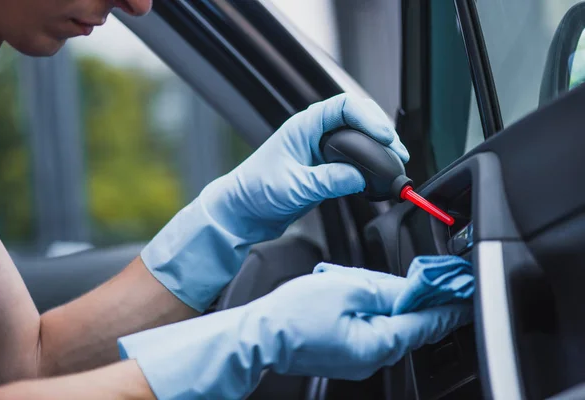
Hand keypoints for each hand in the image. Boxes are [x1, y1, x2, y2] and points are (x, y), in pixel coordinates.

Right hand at [118, 264, 471, 399]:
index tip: (467, 292)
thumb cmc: (296, 312)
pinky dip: (381, 312)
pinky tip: (371, 295)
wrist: (263, 333)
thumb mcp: (348, 287)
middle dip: (425, 301)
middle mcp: (375, 356)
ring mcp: (361, 357)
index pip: (428, 322)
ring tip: (398, 282)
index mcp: (380, 341)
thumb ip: (387, 288)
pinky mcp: (348, 352)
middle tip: (436, 278)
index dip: (450, 305)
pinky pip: (374, 330)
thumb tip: (412, 289)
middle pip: (412, 325)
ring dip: (401, 304)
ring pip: (393, 326)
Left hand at [141, 94, 408, 311]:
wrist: (241, 212)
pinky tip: (377, 176)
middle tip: (397, 152)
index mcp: (304, 126)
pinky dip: (367, 166)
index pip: (344, 107)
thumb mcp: (294, 186)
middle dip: (380, 132)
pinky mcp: (322, 170)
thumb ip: (328, 180)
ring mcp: (319, 152)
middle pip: (356, 120)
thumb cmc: (256, 191)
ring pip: (356, 140)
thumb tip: (359, 177)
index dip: (369, 118)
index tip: (385, 138)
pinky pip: (351, 161)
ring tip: (394, 163)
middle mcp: (314, 135)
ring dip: (376, 149)